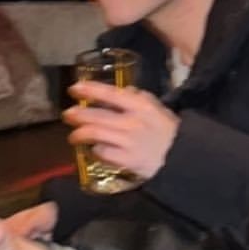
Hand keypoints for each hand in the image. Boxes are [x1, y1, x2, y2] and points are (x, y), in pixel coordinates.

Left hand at [65, 81, 179, 180]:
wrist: (181, 157)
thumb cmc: (168, 130)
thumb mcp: (157, 108)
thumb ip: (139, 98)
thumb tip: (122, 90)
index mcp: (140, 106)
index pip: (110, 94)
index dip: (90, 90)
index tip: (74, 89)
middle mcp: (132, 122)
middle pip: (96, 116)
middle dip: (77, 115)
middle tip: (67, 115)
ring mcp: (128, 142)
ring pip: (95, 134)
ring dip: (79, 134)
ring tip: (74, 136)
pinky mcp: (127, 160)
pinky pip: (103, 154)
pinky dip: (95, 151)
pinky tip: (93, 150)